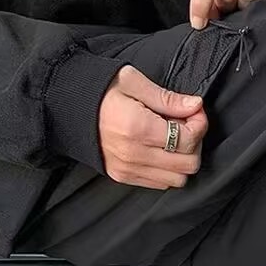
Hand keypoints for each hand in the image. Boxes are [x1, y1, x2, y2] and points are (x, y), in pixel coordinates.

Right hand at [99, 66, 207, 188]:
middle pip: (188, 164)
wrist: (65, 107)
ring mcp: (128, 169)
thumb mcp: (132, 82)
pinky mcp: (123, 177)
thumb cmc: (99, 91)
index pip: (188, 140)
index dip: (199, 124)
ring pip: (178, 179)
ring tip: (172, 138)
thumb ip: (167, 98)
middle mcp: (134, 154)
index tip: (195, 111)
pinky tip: (160, 149)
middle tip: (185, 125)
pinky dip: (168, 169)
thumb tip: (195, 105)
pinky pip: (161, 183)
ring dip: (183, 159)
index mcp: (137, 128)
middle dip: (195, 143)